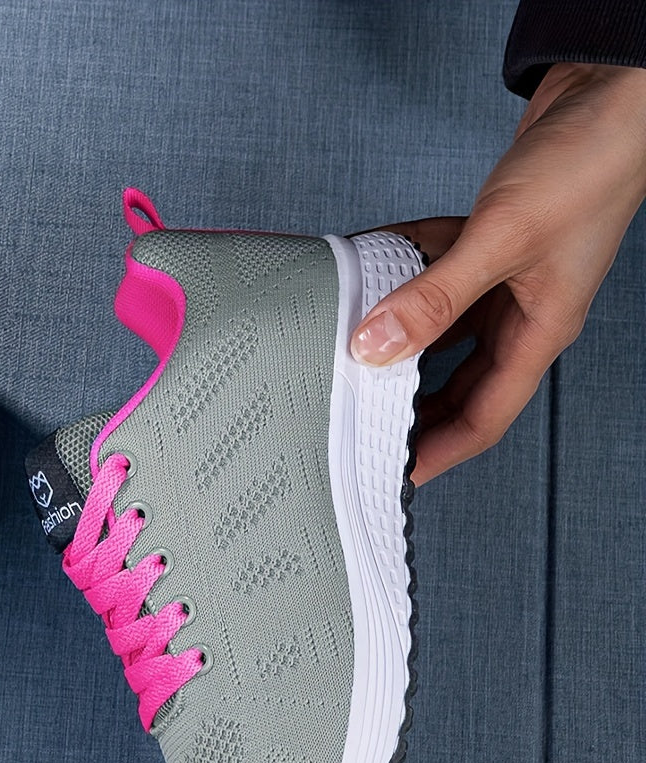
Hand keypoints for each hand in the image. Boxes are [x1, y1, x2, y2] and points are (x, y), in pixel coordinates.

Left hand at [350, 63, 645, 485]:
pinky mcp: (489, 246)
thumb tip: (375, 346)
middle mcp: (522, 314)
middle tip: (358, 429)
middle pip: (457, 386)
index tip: (392, 477)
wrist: (610, 89)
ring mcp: (506, 280)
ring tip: (349, 362)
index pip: (483, 419)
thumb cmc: (588, 162)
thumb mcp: (502, 239)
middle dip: (411, 410)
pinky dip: (404, 274)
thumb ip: (435, 296)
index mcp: (539, 332)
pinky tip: (370, 275)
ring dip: (399, 341)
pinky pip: (435, 275)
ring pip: (441, 332)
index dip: (438, 453)